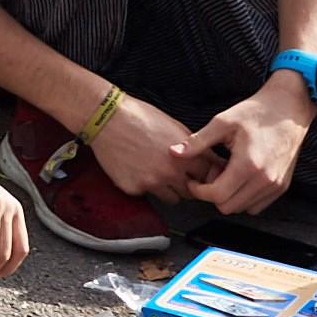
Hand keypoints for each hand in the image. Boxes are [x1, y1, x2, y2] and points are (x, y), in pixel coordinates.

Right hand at [78, 83, 202, 198]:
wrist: (107, 118)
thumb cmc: (140, 117)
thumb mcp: (175, 127)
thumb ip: (193, 148)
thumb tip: (206, 159)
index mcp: (185, 157)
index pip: (208, 177)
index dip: (205, 175)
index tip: (201, 174)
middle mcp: (170, 174)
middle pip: (192, 193)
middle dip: (189, 185)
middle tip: (180, 174)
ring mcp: (151, 183)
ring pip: (172, 199)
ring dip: (169, 189)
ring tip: (158, 172)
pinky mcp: (133, 189)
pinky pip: (147, 194)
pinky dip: (145, 185)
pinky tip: (138, 169)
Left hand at [179, 71, 315, 214]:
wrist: (289, 107)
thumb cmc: (256, 112)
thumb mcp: (222, 122)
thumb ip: (197, 142)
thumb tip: (173, 152)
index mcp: (248, 165)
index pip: (217, 195)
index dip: (199, 191)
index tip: (194, 180)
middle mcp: (264, 180)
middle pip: (228, 207)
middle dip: (213, 194)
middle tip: (212, 173)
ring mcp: (275, 185)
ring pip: (243, 208)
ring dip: (230, 196)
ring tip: (227, 172)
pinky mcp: (282, 186)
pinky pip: (257, 205)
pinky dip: (245, 197)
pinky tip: (241, 177)